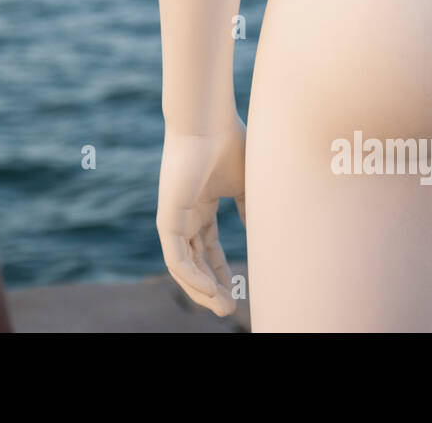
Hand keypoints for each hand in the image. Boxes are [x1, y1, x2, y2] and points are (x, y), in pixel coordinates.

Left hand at [156, 114, 246, 316]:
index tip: (238, 292)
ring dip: (202, 290)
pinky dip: (192, 277)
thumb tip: (264, 236)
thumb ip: (251, 211)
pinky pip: (175, 258)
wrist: (209, 121)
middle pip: (196, 261)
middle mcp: (185, 212)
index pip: (208, 247)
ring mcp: (173, 215)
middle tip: (228, 309)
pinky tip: (210, 290)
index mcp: (201, 203)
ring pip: (183, 265)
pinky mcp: (166, 216)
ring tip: (222, 308)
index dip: (223, 271)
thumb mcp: (247, 185)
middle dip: (212, 287)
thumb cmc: (230, 142)